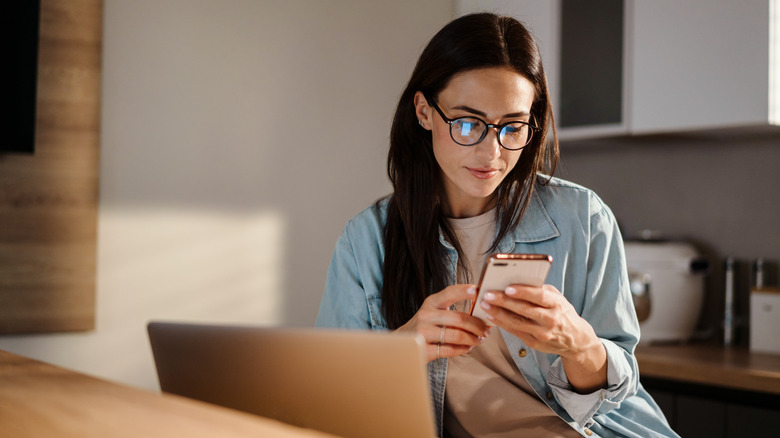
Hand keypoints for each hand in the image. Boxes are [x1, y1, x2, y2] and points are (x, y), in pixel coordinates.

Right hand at [396, 284, 489, 362]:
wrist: (403, 343)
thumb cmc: (426, 325)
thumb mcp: (434, 311)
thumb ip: (452, 309)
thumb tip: (481, 310)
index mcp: (430, 302)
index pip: (449, 293)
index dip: (464, 291)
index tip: (477, 290)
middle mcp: (425, 315)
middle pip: (459, 318)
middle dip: (477, 325)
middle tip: (486, 330)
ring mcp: (423, 333)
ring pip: (456, 336)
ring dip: (473, 339)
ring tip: (479, 340)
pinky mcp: (423, 349)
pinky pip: (450, 350)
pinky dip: (463, 349)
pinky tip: (468, 347)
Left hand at [480, 284, 606, 392]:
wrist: (575, 339)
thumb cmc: (562, 312)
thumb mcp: (557, 298)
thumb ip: (540, 290)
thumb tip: (516, 280)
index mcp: (557, 304)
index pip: (540, 296)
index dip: (523, 292)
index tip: (508, 287)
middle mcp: (551, 319)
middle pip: (524, 309)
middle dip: (504, 302)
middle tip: (488, 294)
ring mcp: (542, 333)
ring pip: (517, 322)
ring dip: (498, 313)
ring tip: (484, 305)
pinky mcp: (535, 343)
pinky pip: (515, 332)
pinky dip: (501, 323)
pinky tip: (491, 316)